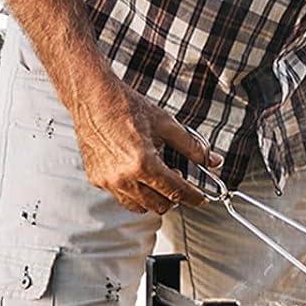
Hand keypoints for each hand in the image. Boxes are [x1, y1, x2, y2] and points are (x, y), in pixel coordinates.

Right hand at [73, 76, 222, 215]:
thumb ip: (192, 146)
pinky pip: (121, 197)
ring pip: (139, 206)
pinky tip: (140, 175)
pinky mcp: (97, 180)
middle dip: (174, 197)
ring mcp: (108, 181)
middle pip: (159, 205)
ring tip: (159, 177)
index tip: (200, 198)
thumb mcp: (166, 124)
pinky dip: (135, 193)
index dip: (193, 197)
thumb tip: (212, 160)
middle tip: (178, 179)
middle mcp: (124, 177)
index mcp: (143, 163)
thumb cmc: (126, 107)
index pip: (176, 191)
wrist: (93, 99)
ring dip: (154, 198)